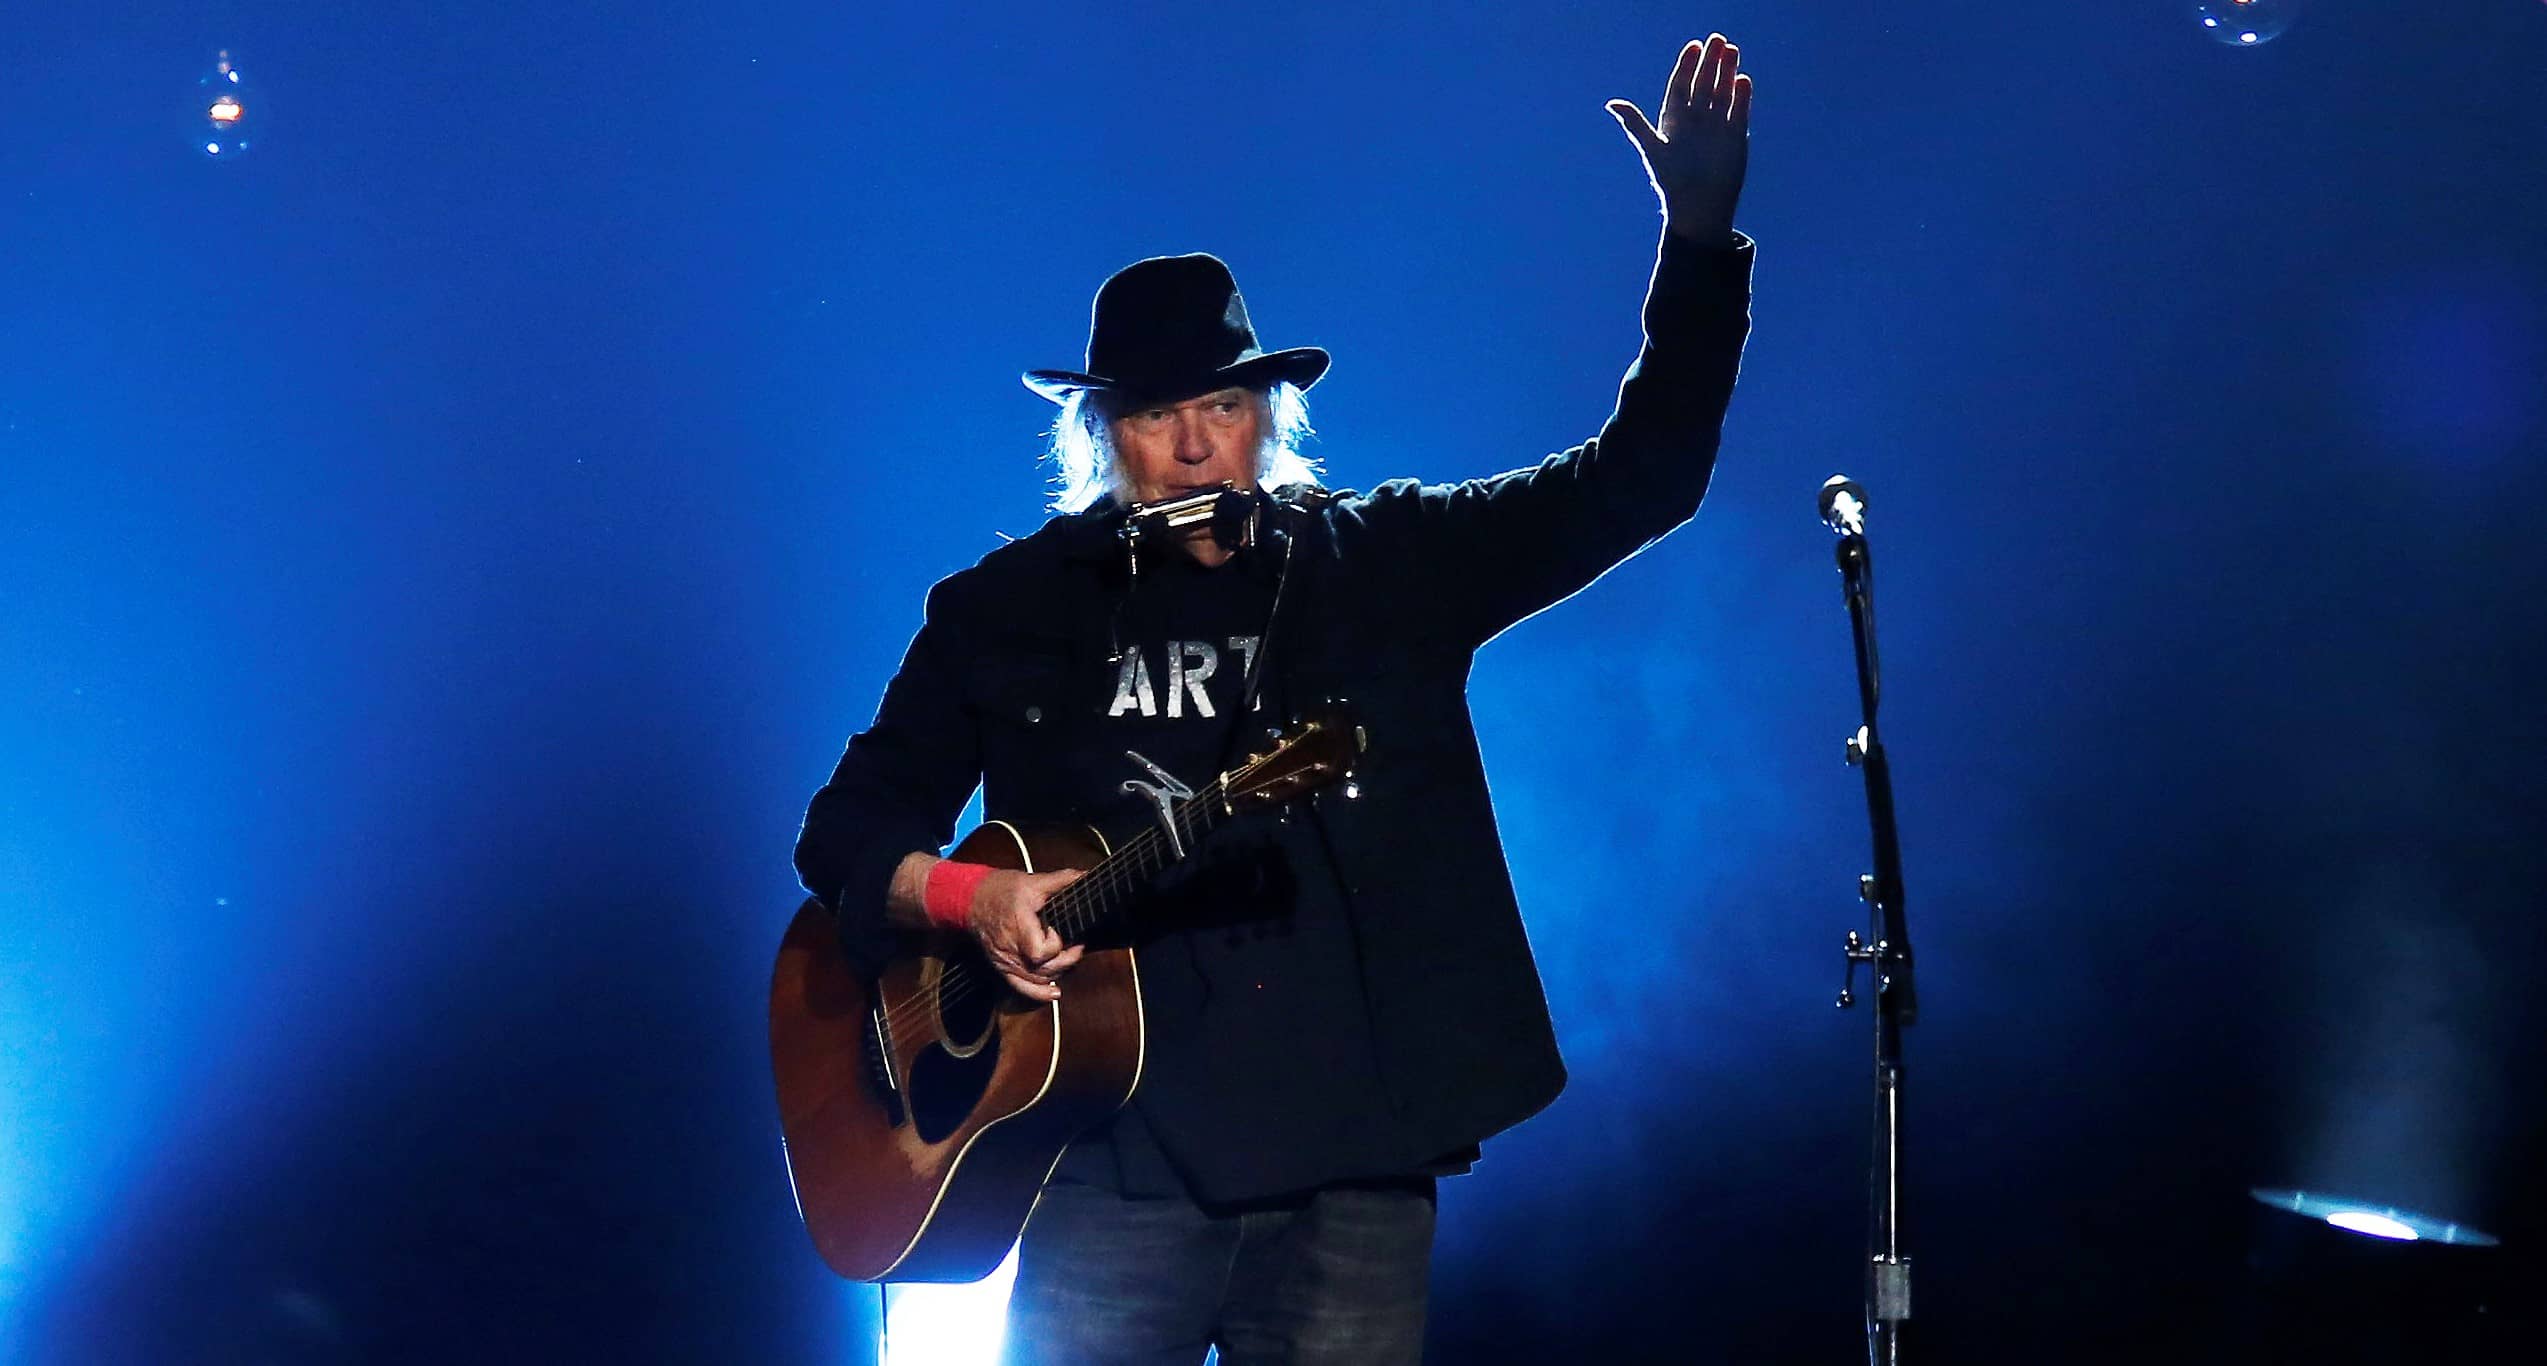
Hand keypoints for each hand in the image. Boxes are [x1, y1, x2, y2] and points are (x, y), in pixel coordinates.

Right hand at [968, 867, 1086, 1002]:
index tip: (1059, 931)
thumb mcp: (1033, 881)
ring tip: (1068, 957)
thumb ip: (1062, 880)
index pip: (1040, 951)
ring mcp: (1005, 960)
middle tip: (1076, 946)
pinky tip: (1055, 992)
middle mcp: (1010, 947)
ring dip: (1057, 971)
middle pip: (1043, 968)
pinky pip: (1020, 987)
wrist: (971, 899)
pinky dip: (1039, 993)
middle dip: (1065, 959)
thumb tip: (1086, 876)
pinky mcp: (1002, 966)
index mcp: (1018, 925)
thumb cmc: (1001, 889)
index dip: (1056, 944)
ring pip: (1037, 979)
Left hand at [1607, 34, 1752, 245]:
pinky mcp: (1735, 136)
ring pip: (1722, 92)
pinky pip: (1739, 110)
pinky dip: (1742, 96)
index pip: (1680, 85)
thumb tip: (1611, 103)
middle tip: (1718, 40)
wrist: (1698, 207)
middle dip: (1710, 62)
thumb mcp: (1651, 149)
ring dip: (1727, 72)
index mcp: (1673, 120)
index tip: (1694, 46)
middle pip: (1703, 83)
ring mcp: (1716, 126)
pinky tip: (1743, 80)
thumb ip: (1635, 124)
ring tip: (1732, 51)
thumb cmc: (1671, 181)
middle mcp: (1695, 120)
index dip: (1686, 65)